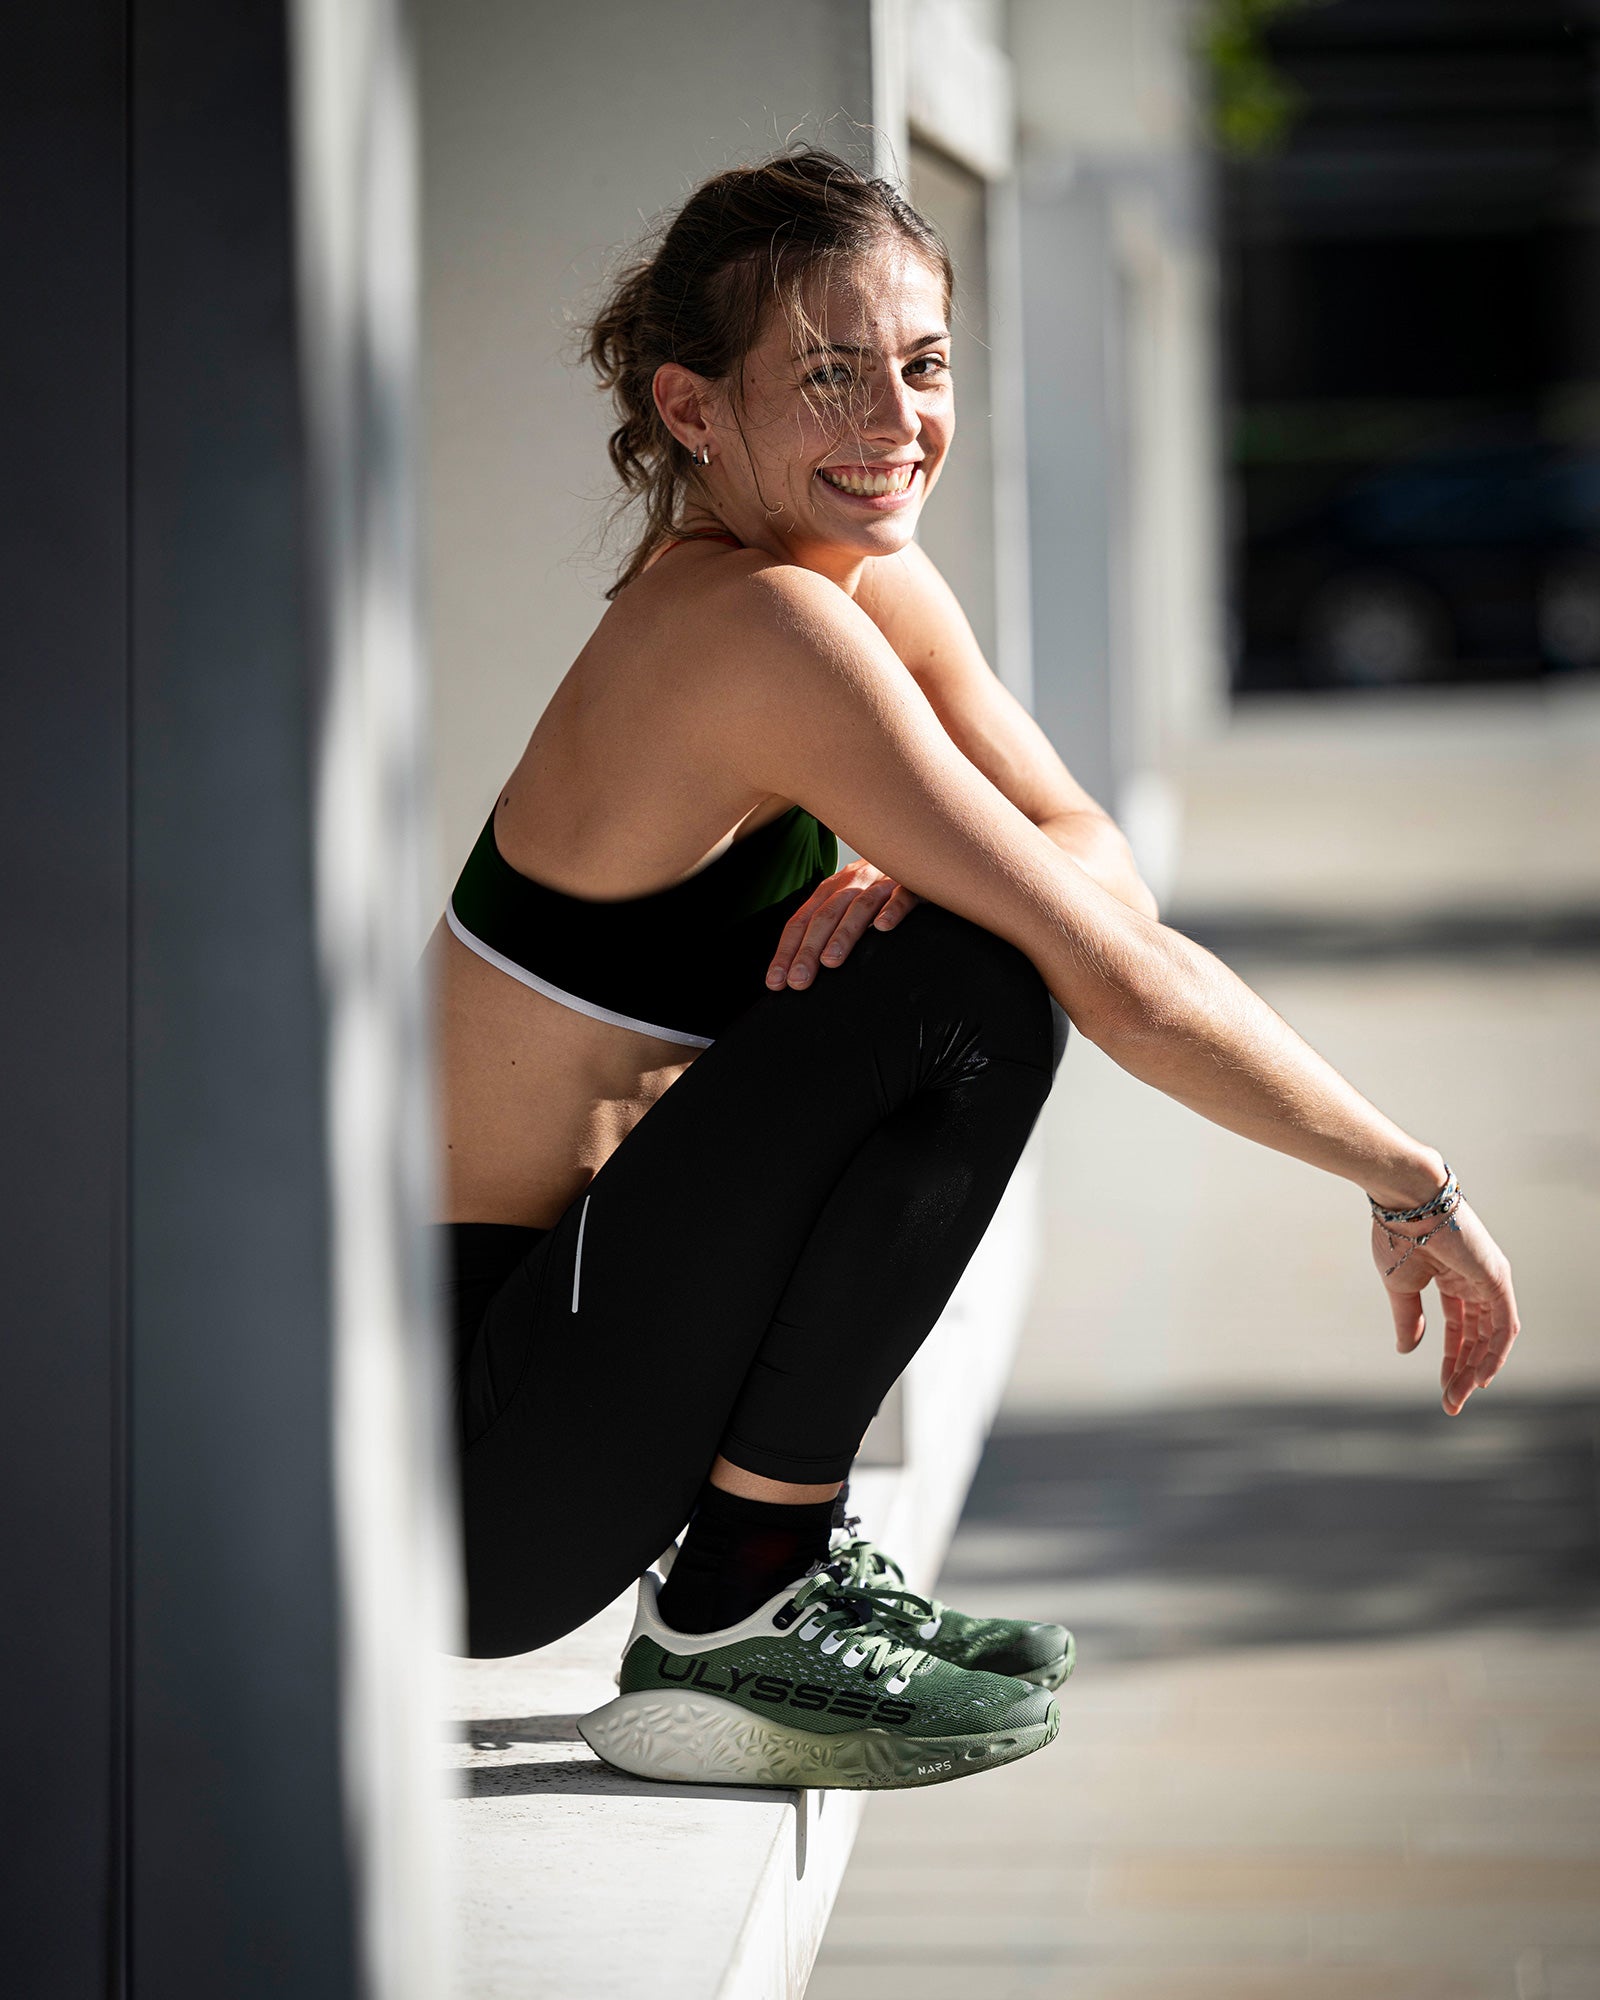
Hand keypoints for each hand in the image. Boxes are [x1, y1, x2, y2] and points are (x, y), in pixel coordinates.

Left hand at [765, 860, 919, 990]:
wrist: (919, 855)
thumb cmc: (879, 890)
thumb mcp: (849, 903)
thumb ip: (829, 927)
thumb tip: (803, 969)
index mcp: (831, 890)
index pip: (801, 922)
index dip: (786, 951)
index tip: (776, 982)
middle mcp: (852, 883)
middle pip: (824, 917)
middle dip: (808, 950)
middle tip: (798, 980)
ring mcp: (882, 882)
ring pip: (858, 907)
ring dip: (843, 934)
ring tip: (830, 962)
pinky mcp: (913, 883)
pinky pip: (902, 895)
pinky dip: (891, 910)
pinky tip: (883, 928)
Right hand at [1375, 1198, 1519, 1415]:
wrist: (1405, 1201)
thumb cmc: (1396, 1234)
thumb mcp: (1401, 1286)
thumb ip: (1409, 1318)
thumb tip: (1406, 1350)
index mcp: (1452, 1278)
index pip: (1460, 1327)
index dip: (1451, 1358)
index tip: (1442, 1388)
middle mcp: (1476, 1280)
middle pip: (1477, 1336)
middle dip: (1464, 1370)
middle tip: (1450, 1402)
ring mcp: (1490, 1279)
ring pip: (1492, 1335)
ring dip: (1477, 1368)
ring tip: (1459, 1395)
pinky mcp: (1497, 1278)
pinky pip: (1504, 1324)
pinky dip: (1495, 1352)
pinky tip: (1480, 1376)